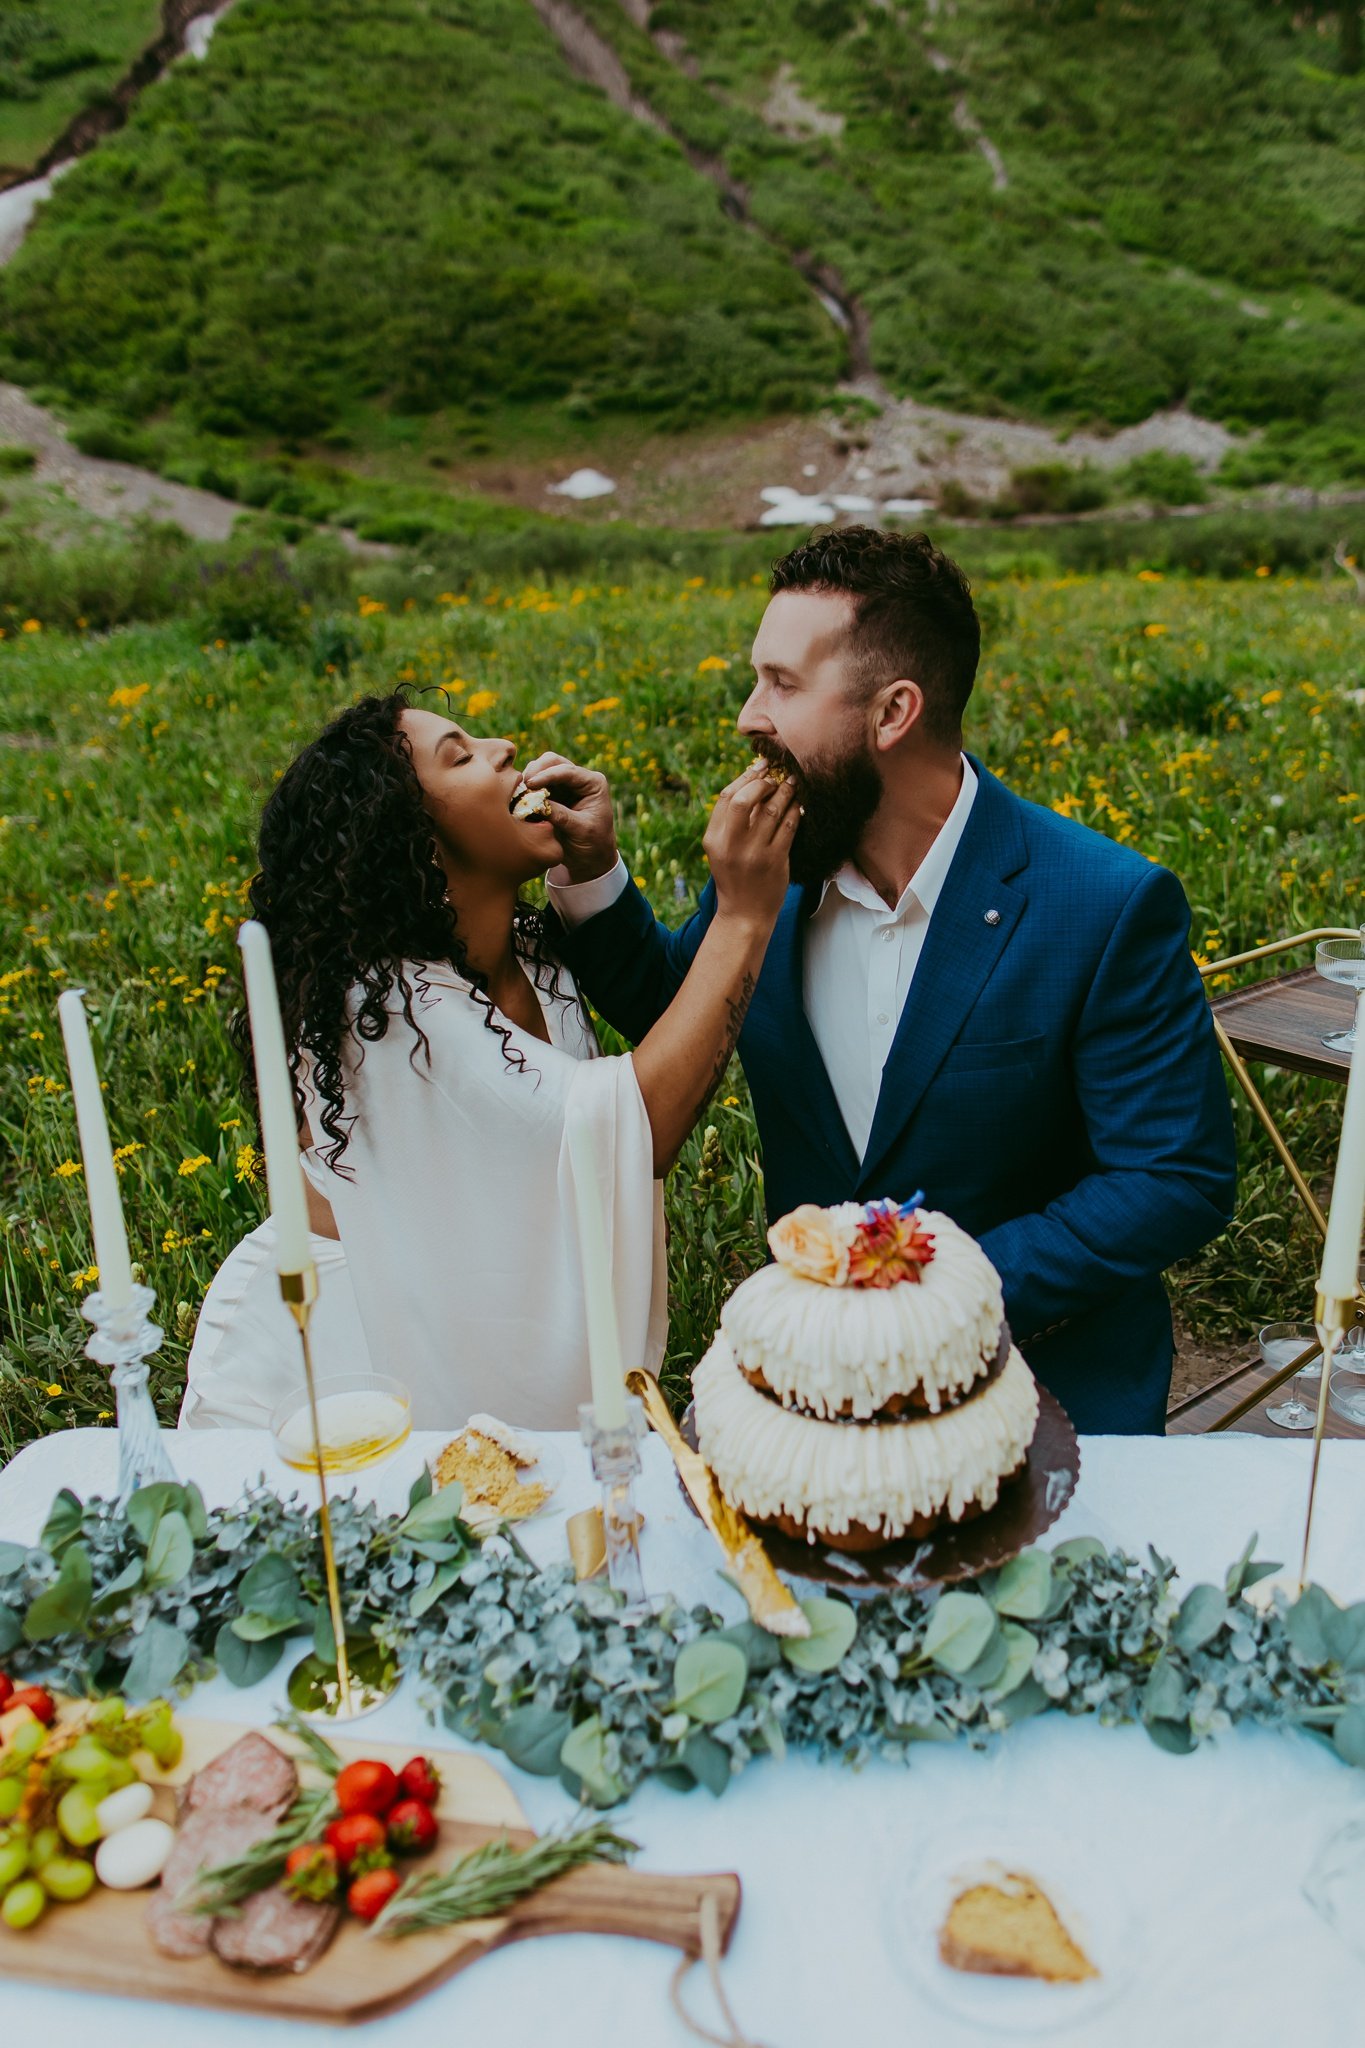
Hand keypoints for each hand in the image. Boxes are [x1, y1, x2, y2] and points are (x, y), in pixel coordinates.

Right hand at [524, 752, 618, 884]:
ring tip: (521, 795)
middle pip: (553, 761)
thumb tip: (537, 803)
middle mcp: (579, 779)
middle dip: (536, 771)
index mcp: (593, 783)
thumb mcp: (581, 831)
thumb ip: (561, 816)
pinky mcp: (552, 793)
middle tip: (523, 786)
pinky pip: (536, 783)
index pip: (568, 771)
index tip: (531, 784)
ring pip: (541, 769)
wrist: (591, 859)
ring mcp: (564, 784)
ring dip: (529, 779)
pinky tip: (520, 798)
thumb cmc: (593, 845)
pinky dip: (527, 788)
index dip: (547, 775)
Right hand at [703, 763, 798, 932]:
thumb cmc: (734, 877)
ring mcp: (754, 854)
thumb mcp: (721, 850)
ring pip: (771, 810)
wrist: (744, 914)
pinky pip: (789, 826)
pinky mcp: (775, 861)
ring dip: (784, 792)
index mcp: (713, 839)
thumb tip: (750, 782)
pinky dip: (795, 811)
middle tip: (775, 778)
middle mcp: (731, 845)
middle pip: (742, 800)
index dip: (744, 778)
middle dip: (762, 783)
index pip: (725, 797)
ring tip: (792, 783)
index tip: (759, 768)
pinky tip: (799, 804)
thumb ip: (730, 822)